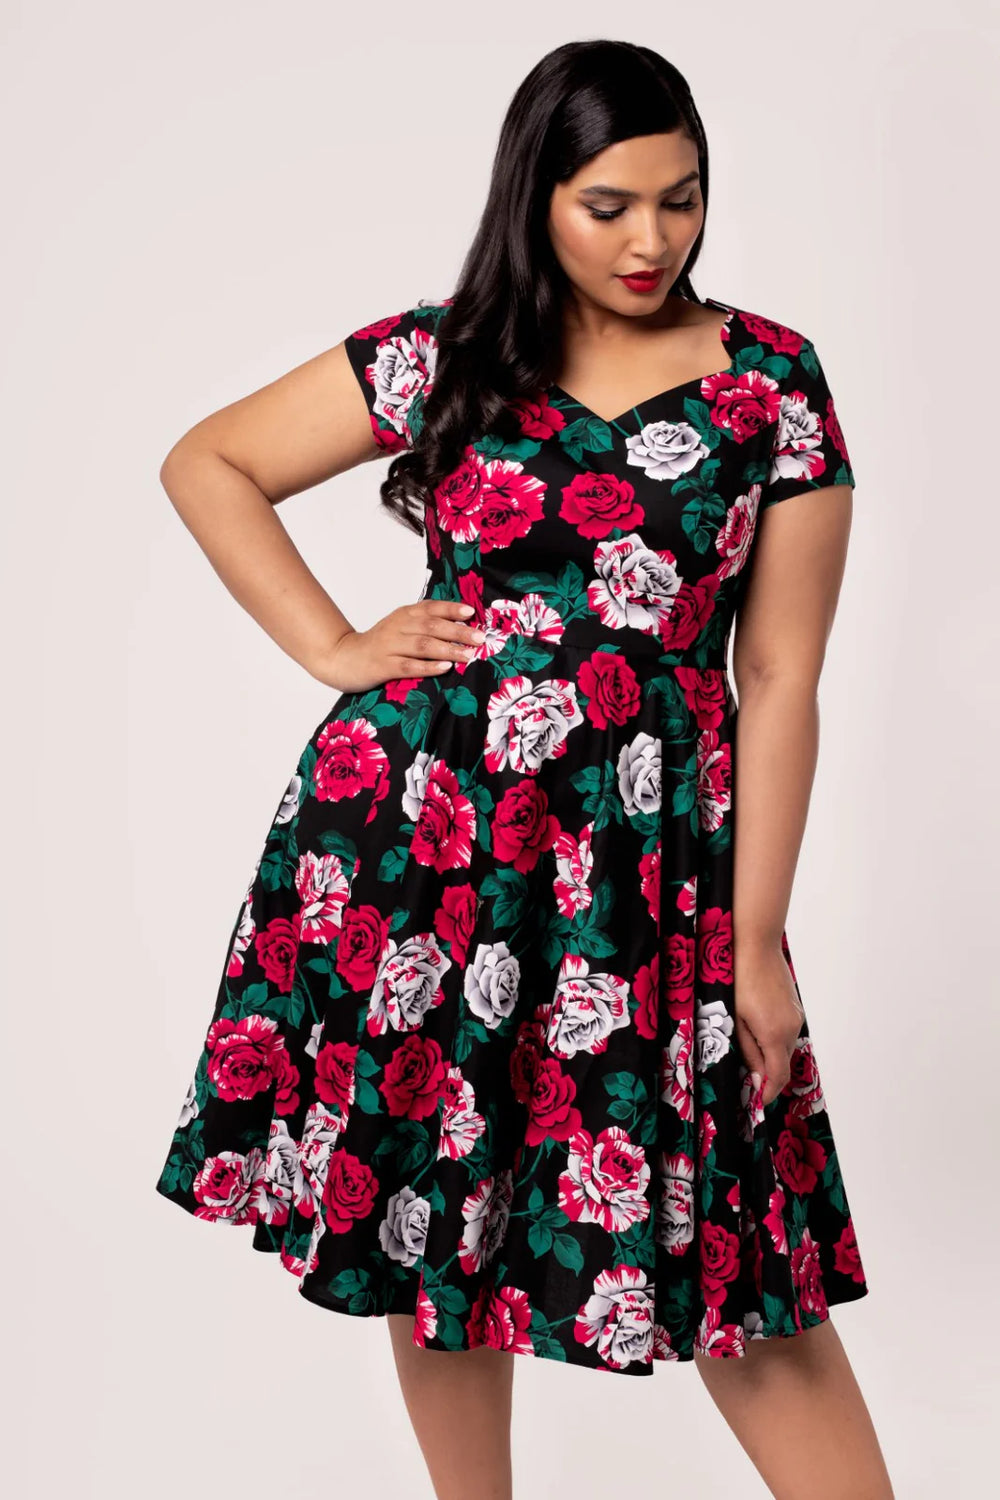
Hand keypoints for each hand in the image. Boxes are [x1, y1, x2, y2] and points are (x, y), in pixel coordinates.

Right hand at [312, 599, 485, 692]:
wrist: (343, 657)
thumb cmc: (380, 644)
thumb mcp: (400, 627)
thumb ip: (424, 624)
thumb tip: (460, 625)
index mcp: (404, 615)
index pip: (431, 608)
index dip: (451, 609)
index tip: (471, 612)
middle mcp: (397, 627)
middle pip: (432, 626)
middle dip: (458, 631)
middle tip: (479, 637)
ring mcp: (390, 646)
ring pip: (423, 645)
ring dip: (448, 649)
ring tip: (468, 655)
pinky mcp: (384, 666)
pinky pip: (410, 666)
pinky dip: (428, 666)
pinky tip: (444, 667)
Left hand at [732, 940, 804, 1107]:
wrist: (755, 943)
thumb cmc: (736, 979)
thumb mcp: (734, 1019)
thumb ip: (747, 1051)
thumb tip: (757, 1079)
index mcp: (775, 1034)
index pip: (777, 1076)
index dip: (767, 1093)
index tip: (755, 1104)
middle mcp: (791, 1028)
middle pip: (782, 1064)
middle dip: (767, 1077)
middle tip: (745, 1083)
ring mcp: (795, 1016)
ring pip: (784, 1048)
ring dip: (768, 1057)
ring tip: (745, 1055)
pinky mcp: (794, 1006)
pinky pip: (785, 1032)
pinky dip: (773, 1040)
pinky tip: (754, 1031)